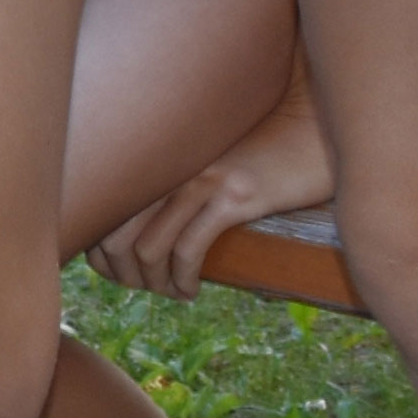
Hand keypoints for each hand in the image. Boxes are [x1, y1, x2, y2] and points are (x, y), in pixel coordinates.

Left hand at [90, 62, 332, 297]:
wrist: (316, 124)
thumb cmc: (264, 142)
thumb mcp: (208, 151)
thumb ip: (175, 170)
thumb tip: (148, 215)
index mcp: (160, 152)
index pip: (104, 208)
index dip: (100, 251)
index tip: (116, 272)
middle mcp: (171, 162)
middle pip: (115, 233)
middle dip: (121, 274)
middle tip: (142, 289)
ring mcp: (202, 178)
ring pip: (149, 248)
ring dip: (154, 284)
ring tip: (172, 293)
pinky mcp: (235, 196)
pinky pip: (189, 250)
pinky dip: (182, 279)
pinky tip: (190, 290)